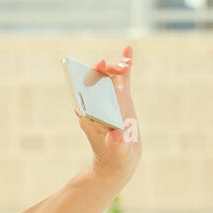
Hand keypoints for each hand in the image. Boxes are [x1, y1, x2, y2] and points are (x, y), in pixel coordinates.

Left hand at [77, 45, 140, 188]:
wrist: (119, 162)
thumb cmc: (115, 158)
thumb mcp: (116, 152)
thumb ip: (116, 143)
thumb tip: (116, 135)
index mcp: (88, 113)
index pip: (84, 89)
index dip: (90, 75)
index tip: (98, 66)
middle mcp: (95, 102)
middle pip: (96, 78)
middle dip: (106, 69)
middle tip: (120, 68)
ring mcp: (108, 98)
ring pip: (108, 75)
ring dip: (116, 65)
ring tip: (127, 63)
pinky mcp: (120, 98)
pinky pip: (121, 78)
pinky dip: (124, 64)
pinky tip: (128, 49)